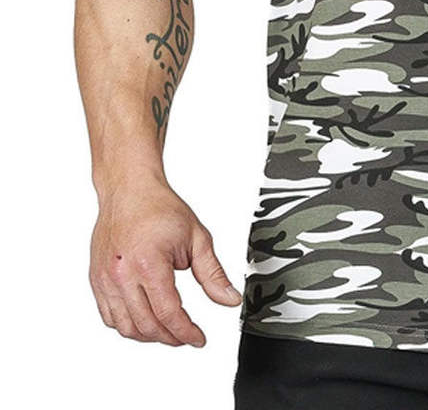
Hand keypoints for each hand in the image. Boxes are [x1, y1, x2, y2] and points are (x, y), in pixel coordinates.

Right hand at [89, 178, 241, 345]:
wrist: (129, 190)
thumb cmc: (160, 208)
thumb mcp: (197, 238)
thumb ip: (213, 273)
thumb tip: (229, 300)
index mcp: (149, 264)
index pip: (168, 313)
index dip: (186, 332)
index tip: (199, 338)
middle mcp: (122, 275)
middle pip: (147, 325)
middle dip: (171, 337)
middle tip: (187, 337)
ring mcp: (105, 279)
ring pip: (125, 327)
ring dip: (149, 336)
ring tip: (169, 332)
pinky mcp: (96, 280)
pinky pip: (109, 316)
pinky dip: (128, 326)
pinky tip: (145, 321)